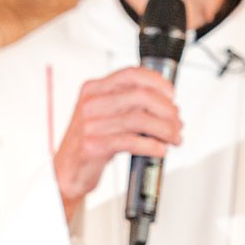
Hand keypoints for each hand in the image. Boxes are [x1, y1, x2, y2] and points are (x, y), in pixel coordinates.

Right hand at [53, 66, 181, 219]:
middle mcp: (91, 103)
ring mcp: (91, 125)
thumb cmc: (89, 141)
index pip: (131, 74)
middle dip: (167, 110)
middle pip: (140, 96)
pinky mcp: (94, 146)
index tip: (171, 95)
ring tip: (174, 138)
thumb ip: (126, 104)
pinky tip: (160, 150)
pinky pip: (131, 142)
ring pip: (140, 119)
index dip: (157, 82)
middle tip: (177, 122)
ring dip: (165, 129)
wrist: (66, 170)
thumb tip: (164, 105)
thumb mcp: (103, 114)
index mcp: (94, 89)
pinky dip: (152, 146)